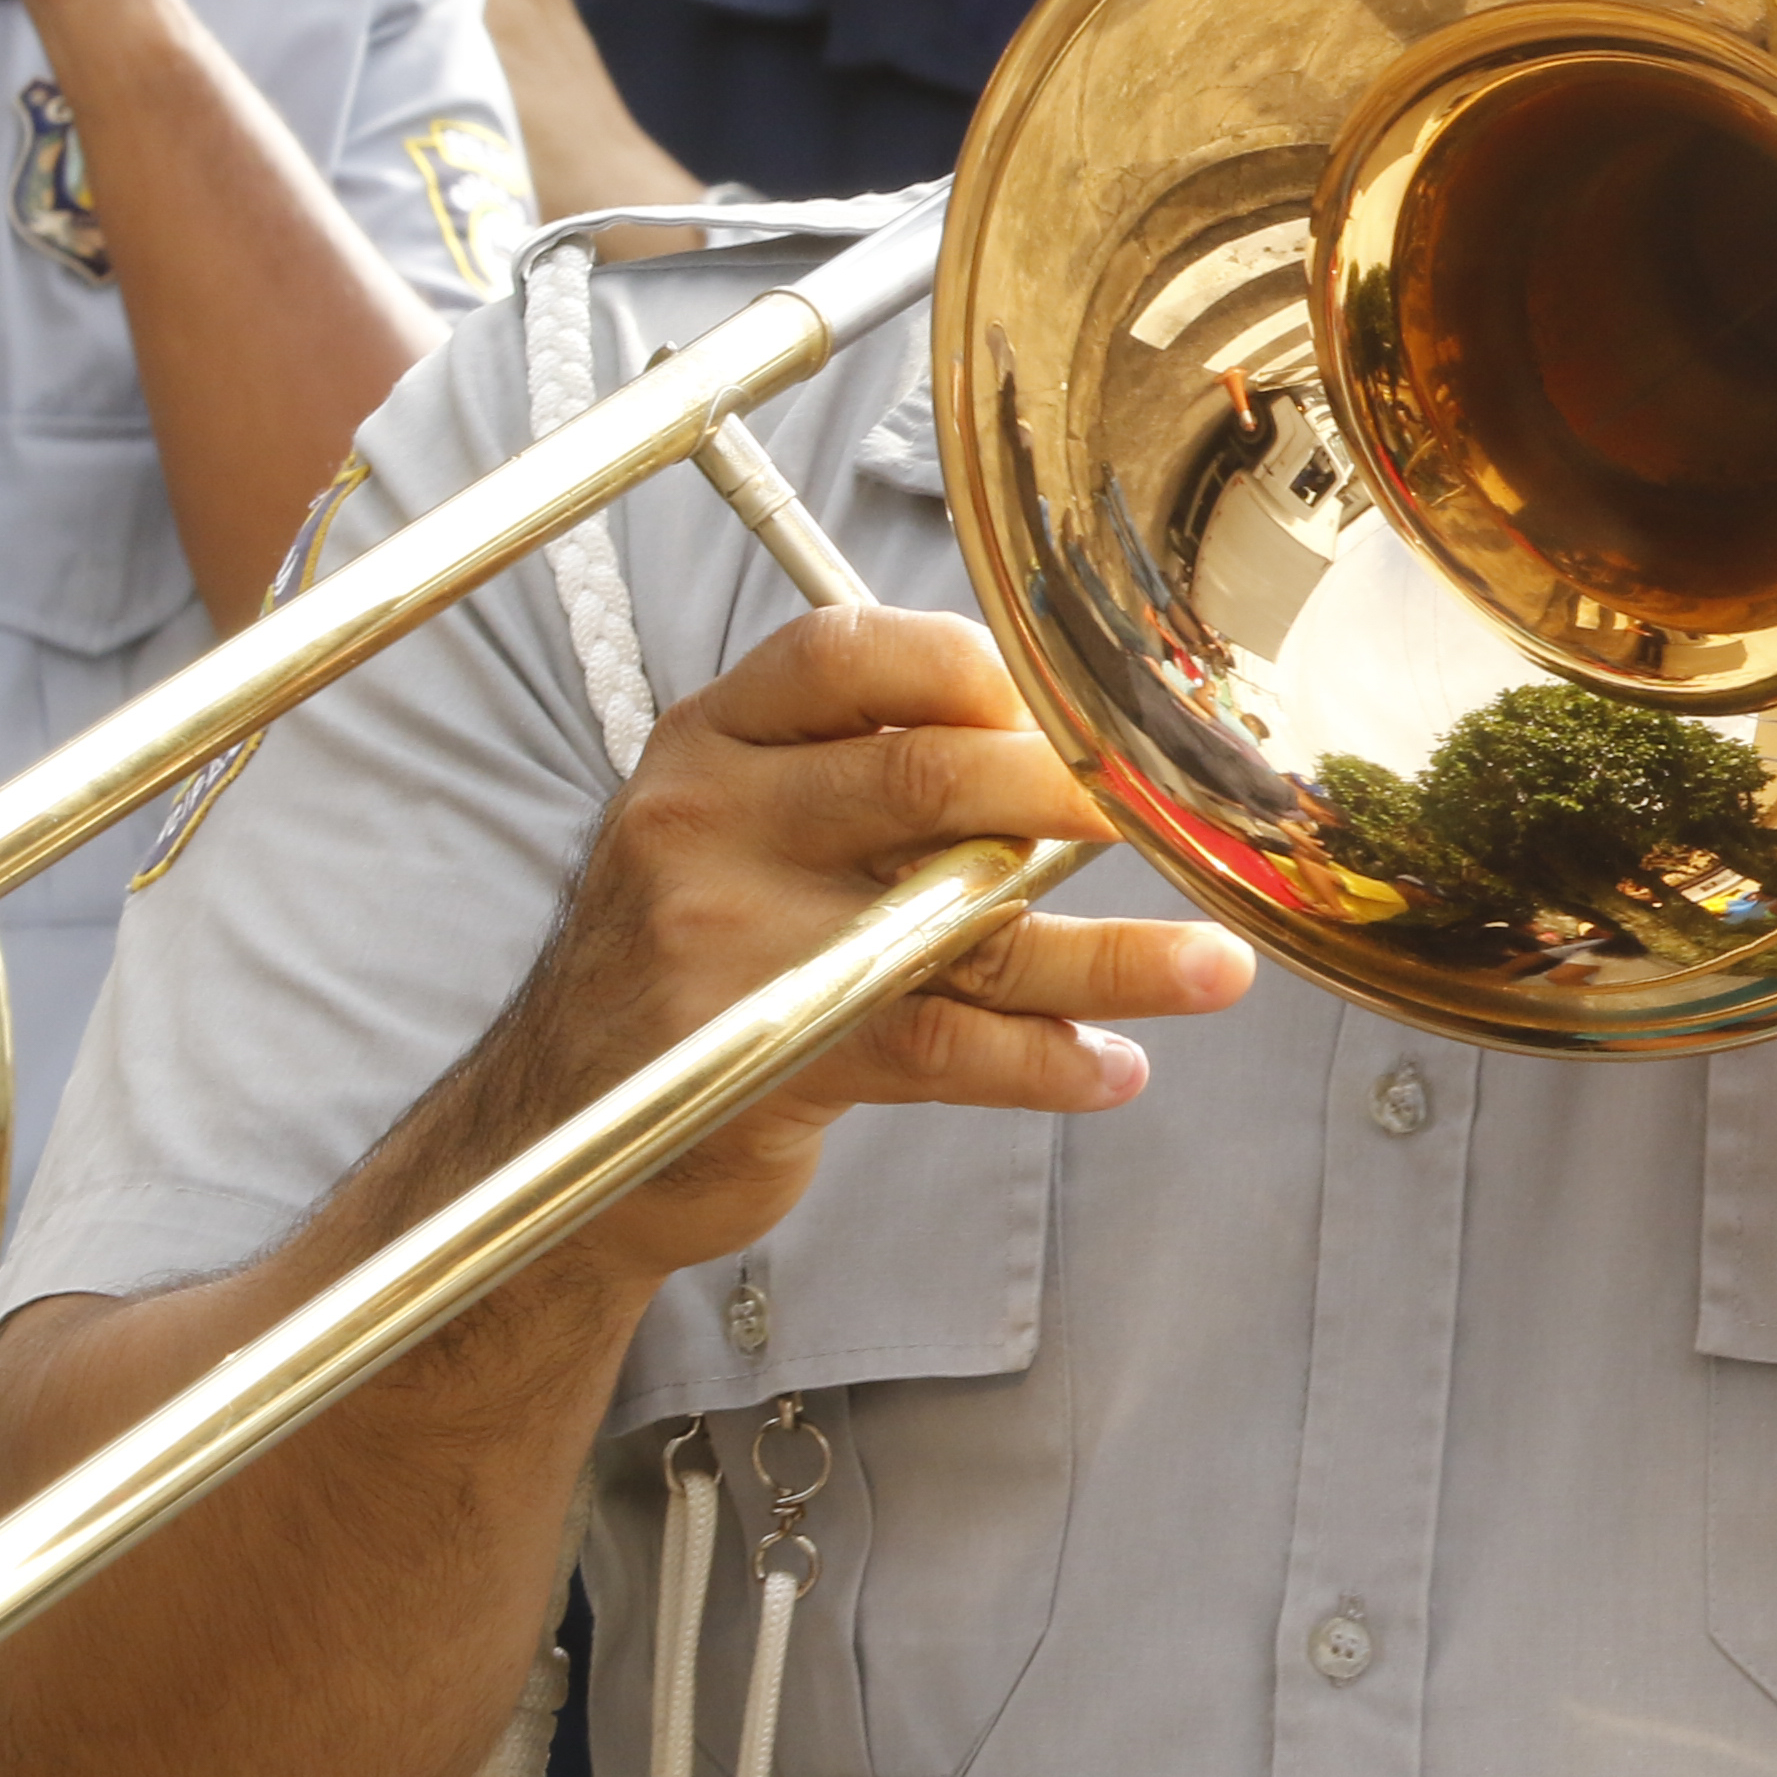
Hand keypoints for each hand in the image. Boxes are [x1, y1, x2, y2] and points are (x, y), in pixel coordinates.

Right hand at [506, 609, 1248, 1294]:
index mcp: (713, 739)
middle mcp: (707, 819)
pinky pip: (944, 1045)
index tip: (1091, 707)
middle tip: (1186, 818)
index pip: (853, 649)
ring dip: (1115, 955)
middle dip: (1080, 794)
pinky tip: (1115, 1067)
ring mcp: (728, 939)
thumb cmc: (705, 951)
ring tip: (1219, 967)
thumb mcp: (750, 827)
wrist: (556, 1127)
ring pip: (963, 923)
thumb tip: (1087, 746)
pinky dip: (1048, 1060)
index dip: (990, 669)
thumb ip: (880, 775)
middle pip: (931, 773)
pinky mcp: (762, 1055)